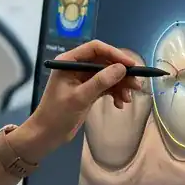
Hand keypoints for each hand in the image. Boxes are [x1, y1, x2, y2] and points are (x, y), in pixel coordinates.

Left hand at [14, 40, 141, 160]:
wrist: (47, 135)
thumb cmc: (57, 114)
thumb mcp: (80, 97)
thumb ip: (100, 82)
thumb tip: (121, 68)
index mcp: (69, 61)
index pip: (96, 49)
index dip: (115, 54)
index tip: (131, 65)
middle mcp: (77, 67)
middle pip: (105, 62)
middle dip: (121, 73)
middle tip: (137, 85)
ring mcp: (83, 79)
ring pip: (108, 75)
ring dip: (120, 86)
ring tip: (128, 99)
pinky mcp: (88, 91)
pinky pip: (106, 87)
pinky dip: (115, 94)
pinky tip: (120, 104)